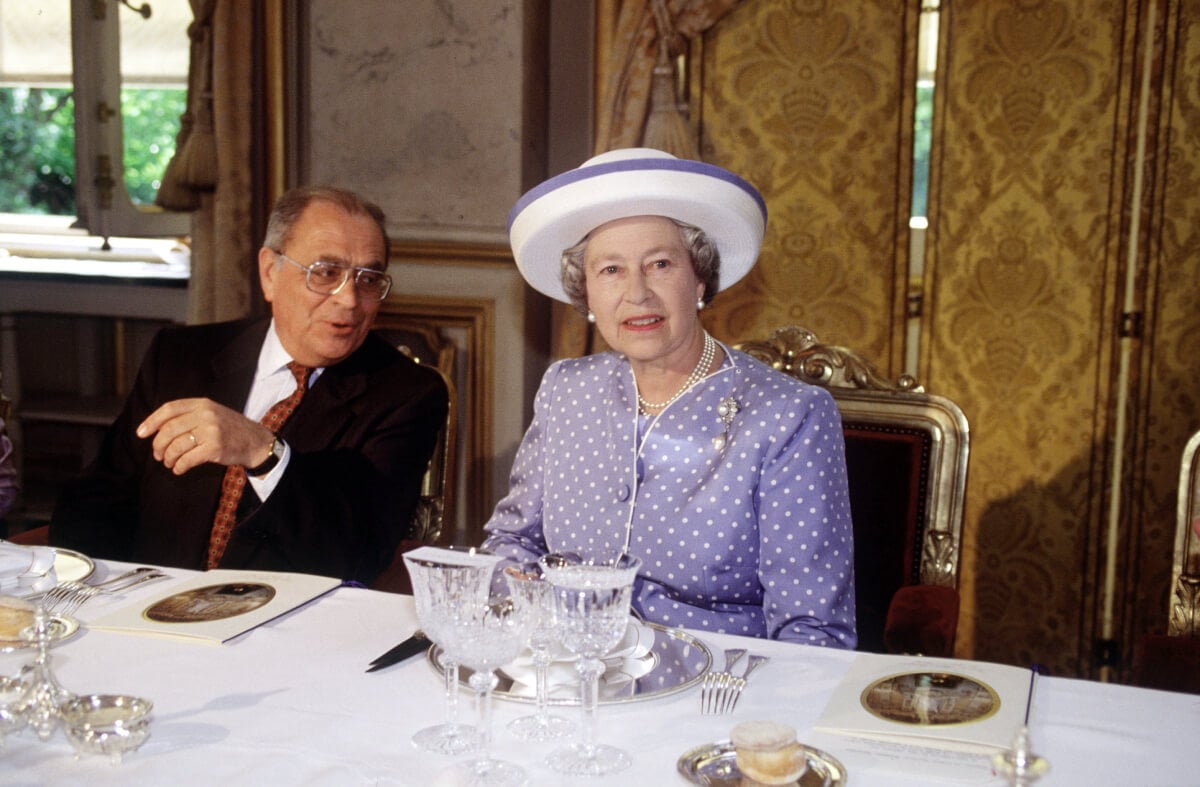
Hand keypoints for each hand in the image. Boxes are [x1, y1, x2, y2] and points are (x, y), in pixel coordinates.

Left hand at [136, 398, 274, 475]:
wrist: (256, 441)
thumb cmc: (230, 429)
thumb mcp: (212, 413)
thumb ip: (189, 415)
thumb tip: (157, 428)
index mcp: (202, 404)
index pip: (169, 409)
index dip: (152, 421)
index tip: (140, 433)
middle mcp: (206, 415)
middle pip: (169, 429)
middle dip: (158, 445)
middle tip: (158, 454)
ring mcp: (211, 431)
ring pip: (176, 446)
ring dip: (168, 458)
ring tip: (170, 463)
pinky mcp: (215, 448)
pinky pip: (187, 459)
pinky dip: (179, 467)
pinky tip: (179, 469)